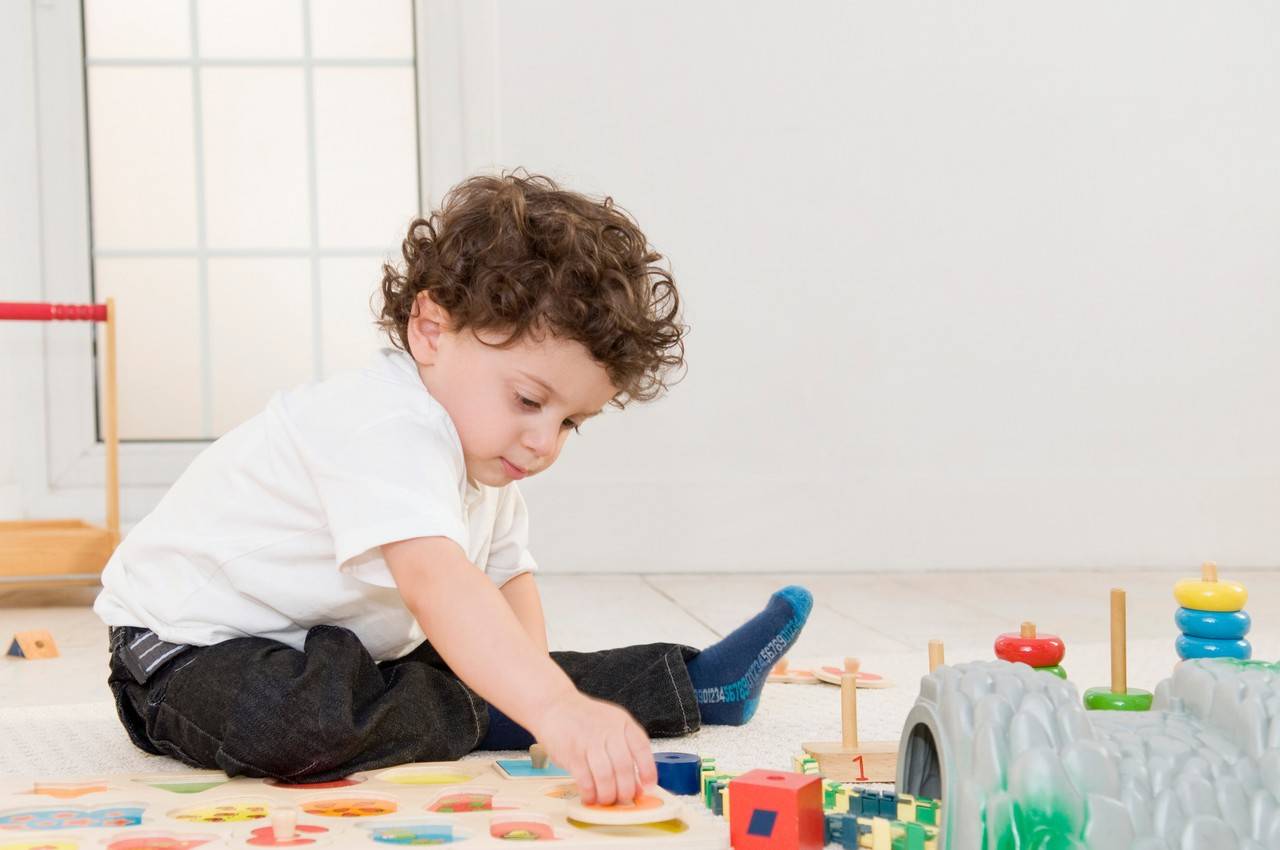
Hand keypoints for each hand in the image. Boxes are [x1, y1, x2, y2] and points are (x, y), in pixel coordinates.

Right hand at [530, 691, 656, 804]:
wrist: (555, 706)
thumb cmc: (585, 719)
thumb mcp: (612, 724)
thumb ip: (626, 750)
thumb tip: (638, 785)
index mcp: (622, 723)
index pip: (641, 748)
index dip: (648, 771)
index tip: (648, 788)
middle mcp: (608, 730)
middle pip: (624, 767)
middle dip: (626, 790)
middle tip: (623, 799)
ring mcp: (588, 741)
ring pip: (605, 777)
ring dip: (608, 795)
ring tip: (606, 800)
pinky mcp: (571, 753)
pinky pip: (585, 780)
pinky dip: (590, 793)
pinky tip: (590, 796)